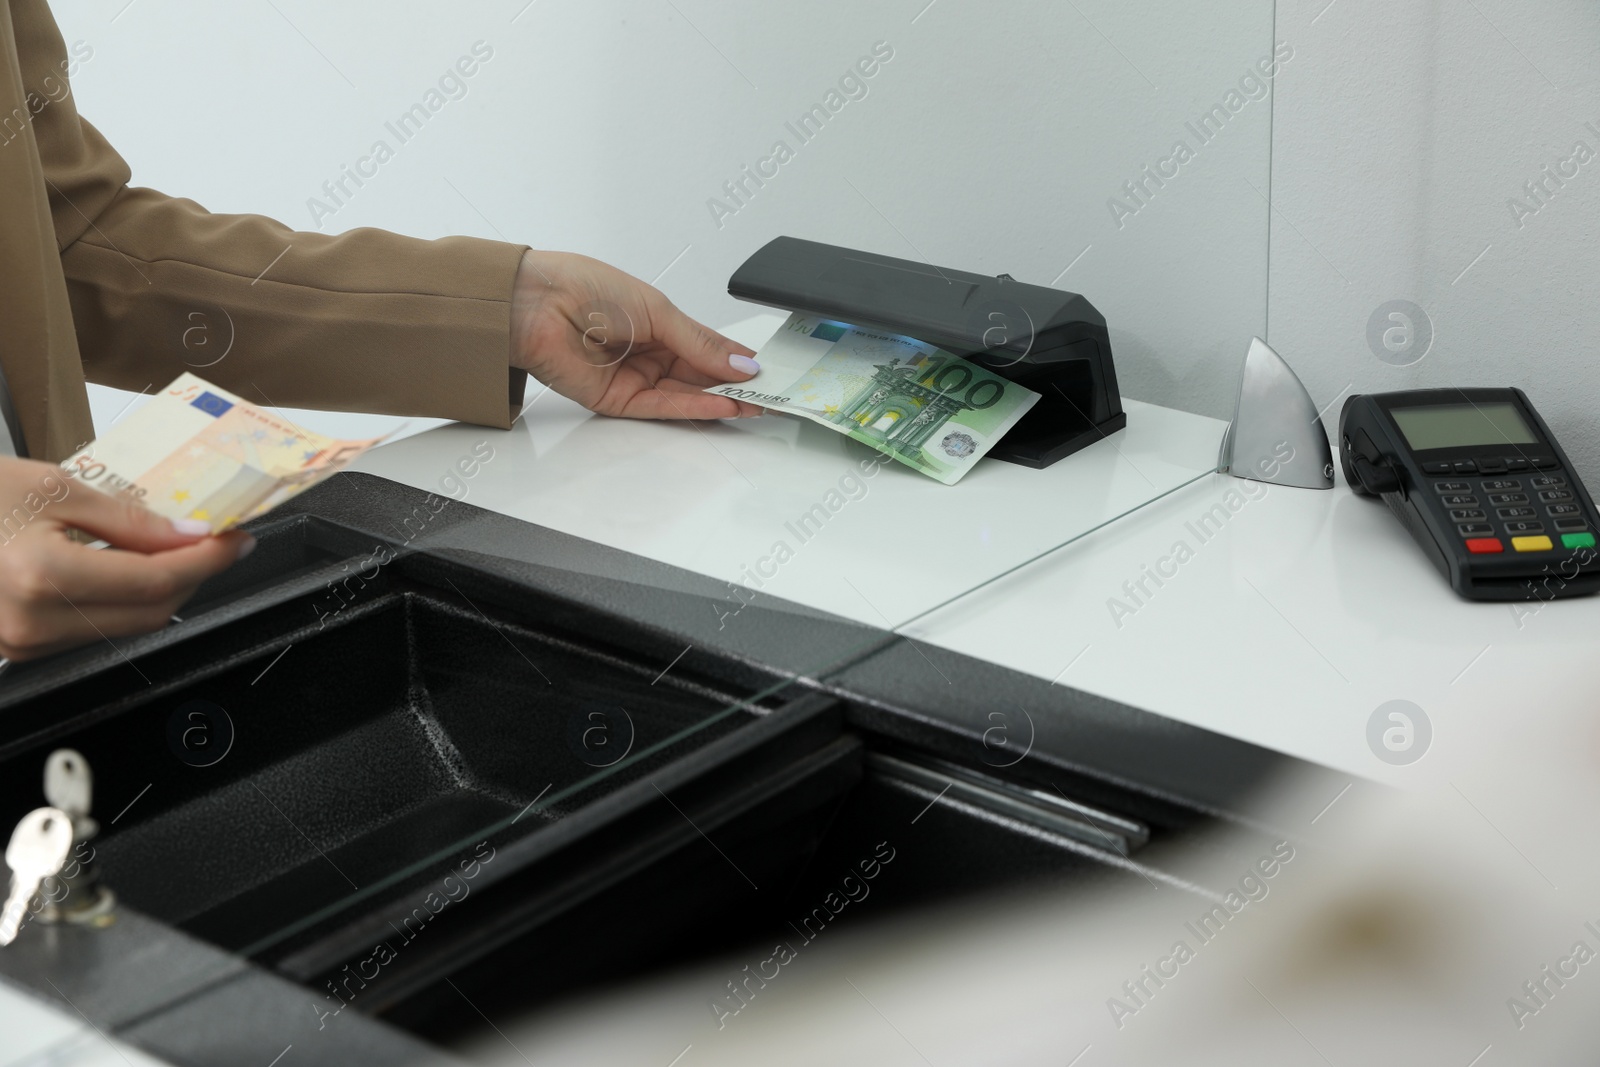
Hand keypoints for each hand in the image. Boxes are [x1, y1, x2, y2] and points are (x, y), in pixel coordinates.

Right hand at [0, 459, 253, 660]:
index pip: (158, 580)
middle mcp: (33, 624)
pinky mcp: (19, 648)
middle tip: (217, 543)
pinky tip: (133, 570)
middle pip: (150, 613)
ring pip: (125, 626)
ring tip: (179, 552)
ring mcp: (23, 644)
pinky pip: (93, 630)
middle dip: (193, 578)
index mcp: (42, 578)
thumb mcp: (53, 489)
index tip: (237, 540)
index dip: (209, 560)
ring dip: (162, 592)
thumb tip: (190, 535)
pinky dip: (123, 601)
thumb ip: (129, 520)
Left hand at [509, 250, 764, 419]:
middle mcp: (647, 352)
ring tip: (756, 403)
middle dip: (735, 385)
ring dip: (721, 400)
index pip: (706, 347)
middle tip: (770, 393)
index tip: (767, 370)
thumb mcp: (658, 310)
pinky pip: (664, 408)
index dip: (736, 359)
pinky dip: (695, 408)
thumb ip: (700, 343)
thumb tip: (739, 362)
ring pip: (686, 395)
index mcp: (656, 322)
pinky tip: (723, 405)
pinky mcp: (618, 401)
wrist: (537, 305)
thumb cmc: (585, 289)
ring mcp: (634, 377)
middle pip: (699, 375)